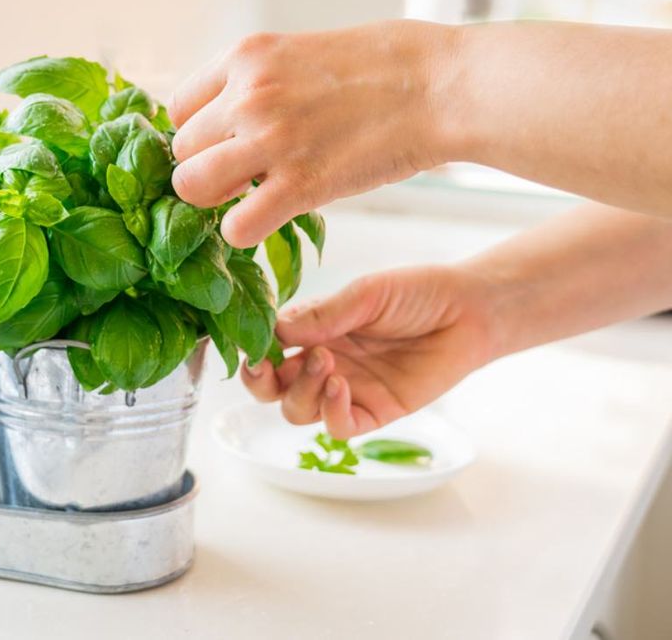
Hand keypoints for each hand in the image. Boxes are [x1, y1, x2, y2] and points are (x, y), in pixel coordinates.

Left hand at [168, 21, 456, 247]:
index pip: (178, 108)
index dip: (200, 134)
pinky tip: (269, 220)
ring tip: (248, 198)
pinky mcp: (300, 185)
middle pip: (182, 151)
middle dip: (206, 168)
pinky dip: (245, 232)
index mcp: (246, 56)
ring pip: (191, 187)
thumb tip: (232, 114)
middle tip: (242, 176)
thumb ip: (260, 80)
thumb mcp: (303, 50)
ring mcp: (270, 140)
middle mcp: (247, 95)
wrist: (442, 85)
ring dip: (215, 201)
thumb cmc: (386, 65)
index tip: (225, 145)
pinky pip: (236, 227)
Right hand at [241, 265, 506, 438]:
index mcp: (313, 330)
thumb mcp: (365, 294)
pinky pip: (338, 427)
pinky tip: (340, 386)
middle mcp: (323, 362)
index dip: (253, 348)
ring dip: (300, 390)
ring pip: (298, 410)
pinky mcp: (375, 412)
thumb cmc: (417, 294)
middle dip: (260, 381)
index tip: (251, 342)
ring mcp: (347, 389)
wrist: (469, 312)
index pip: (267, 347)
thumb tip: (275, 328)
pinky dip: (330, 412)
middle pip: (272, 388)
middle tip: (266, 365)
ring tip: (325, 362)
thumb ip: (322, 314)